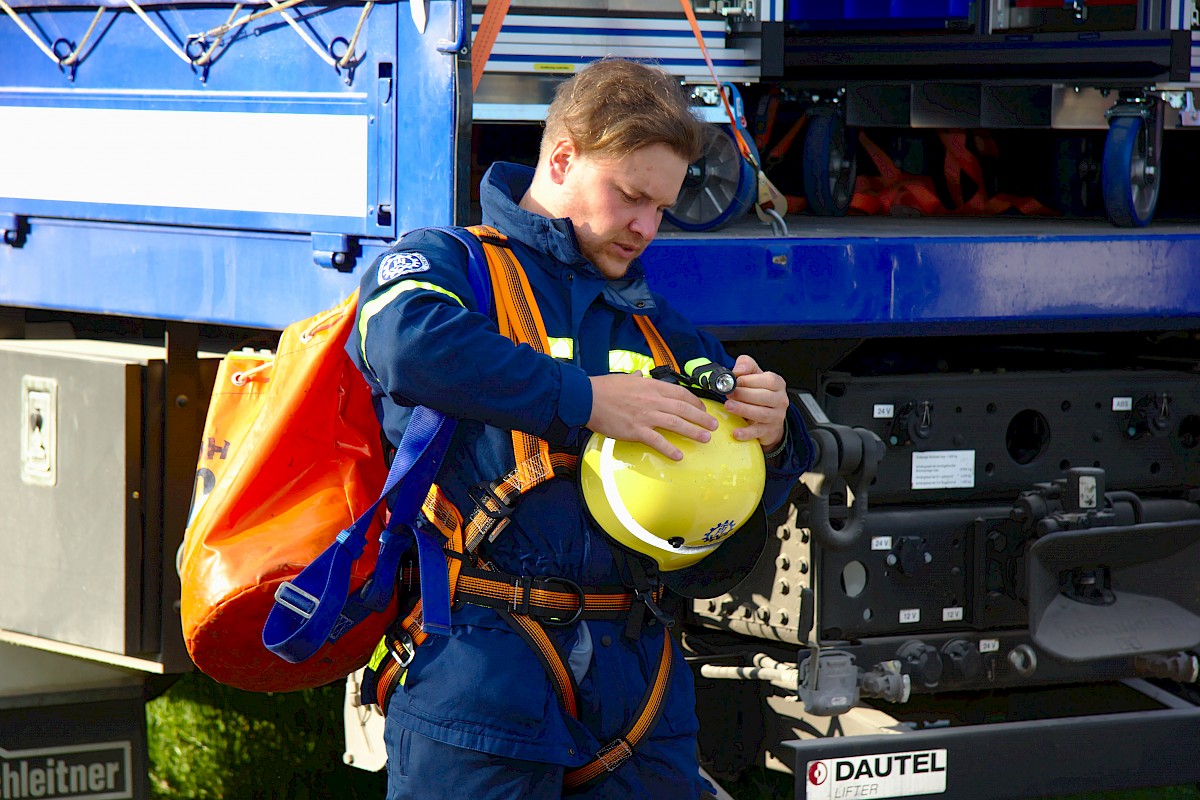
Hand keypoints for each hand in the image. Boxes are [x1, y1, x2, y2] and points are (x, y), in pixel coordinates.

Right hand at [587, 372, 717, 460]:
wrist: (587, 398)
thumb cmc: (604, 387)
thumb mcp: (625, 378)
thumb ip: (636, 378)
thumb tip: (639, 375)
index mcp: (652, 386)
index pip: (681, 394)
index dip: (695, 402)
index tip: (703, 408)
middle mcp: (653, 400)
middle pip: (684, 409)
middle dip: (702, 418)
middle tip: (713, 426)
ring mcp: (646, 416)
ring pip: (676, 424)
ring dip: (693, 432)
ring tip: (705, 439)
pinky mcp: (636, 431)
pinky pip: (658, 441)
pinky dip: (670, 449)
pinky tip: (679, 455)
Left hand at [723, 355, 787, 452]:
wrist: (768, 417)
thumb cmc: (759, 393)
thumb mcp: (754, 375)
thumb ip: (746, 366)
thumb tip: (737, 370)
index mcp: (778, 384)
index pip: (768, 380)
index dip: (751, 380)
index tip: (736, 381)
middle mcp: (780, 400)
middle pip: (765, 397)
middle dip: (744, 395)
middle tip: (729, 393)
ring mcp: (776, 417)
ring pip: (761, 414)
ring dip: (743, 410)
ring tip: (728, 406)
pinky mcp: (768, 430)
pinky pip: (757, 432)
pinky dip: (746, 433)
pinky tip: (736, 432)